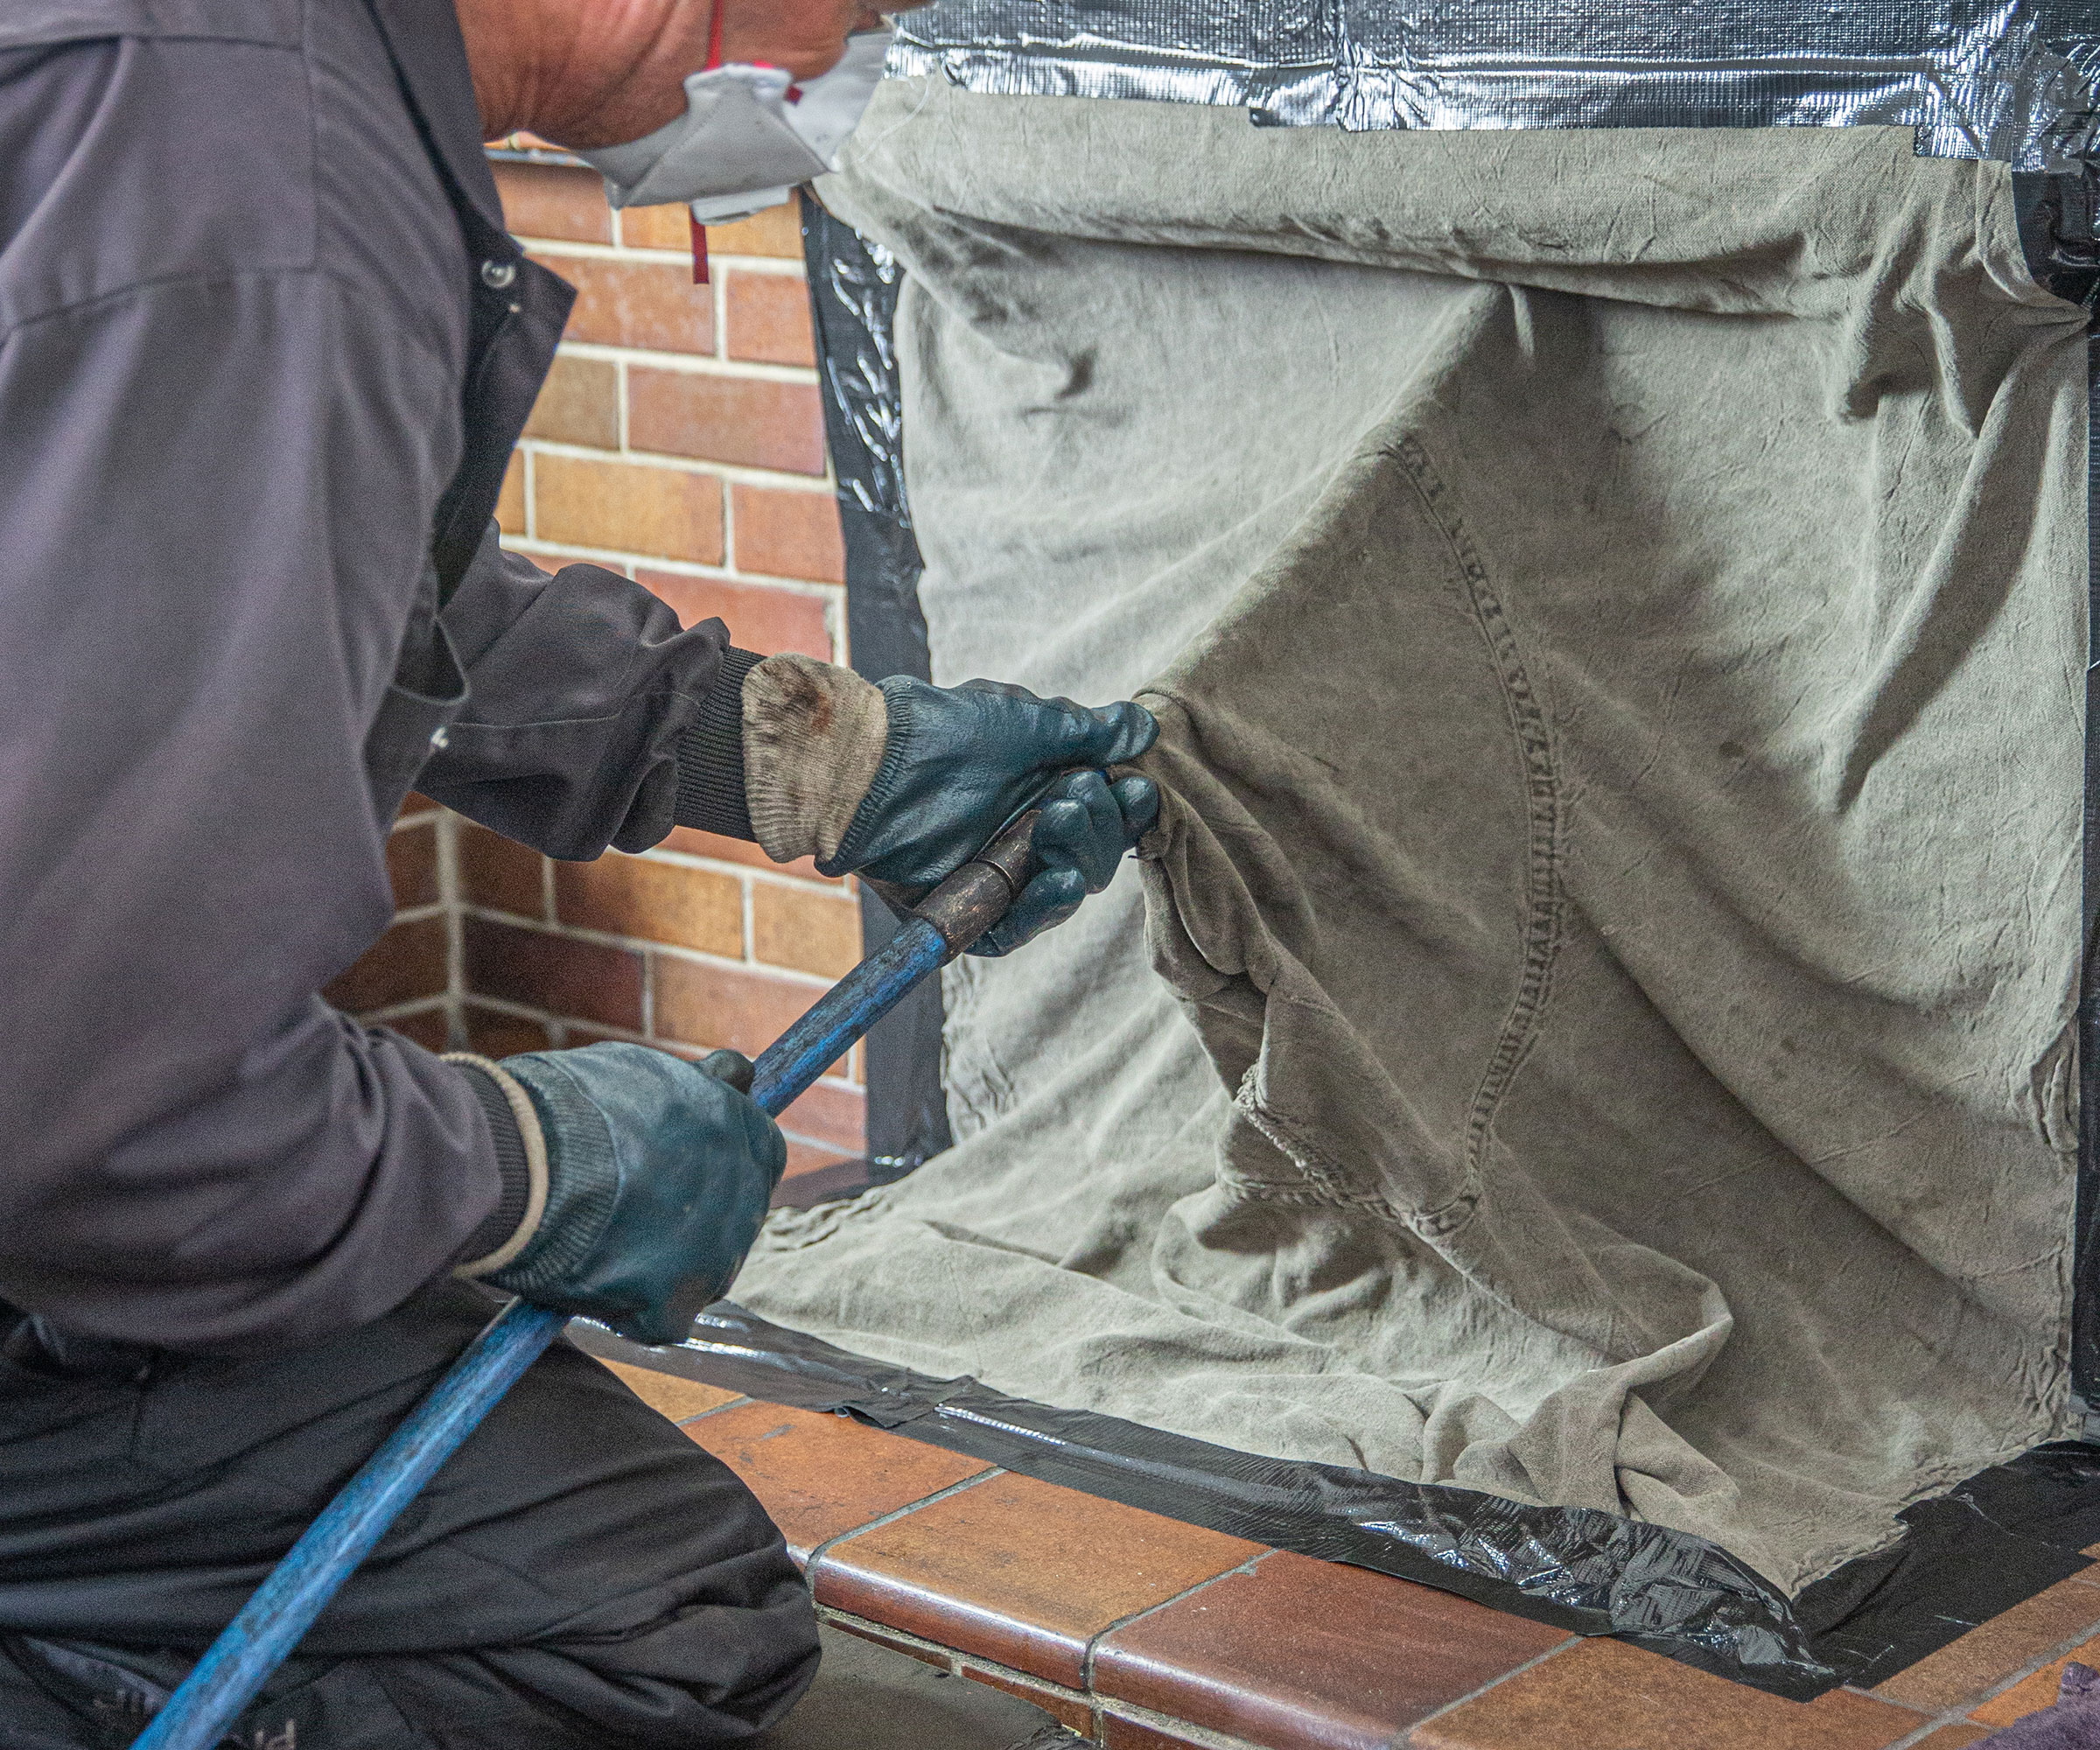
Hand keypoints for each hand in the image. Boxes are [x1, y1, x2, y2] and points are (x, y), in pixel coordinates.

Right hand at [482, 1044, 784, 1344]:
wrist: (520, 1154)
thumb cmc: (571, 1104)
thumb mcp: (652, 1071)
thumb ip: (701, 1087)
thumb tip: (734, 1075)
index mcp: (746, 1131)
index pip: (757, 1160)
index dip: (715, 1172)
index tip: (676, 1177)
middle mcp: (745, 1193)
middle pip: (732, 1224)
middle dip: (691, 1224)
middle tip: (630, 1217)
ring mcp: (715, 1252)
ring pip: (702, 1276)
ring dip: (663, 1270)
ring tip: (601, 1245)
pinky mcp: (673, 1301)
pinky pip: (663, 1321)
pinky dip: (631, 1312)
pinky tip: (594, 1283)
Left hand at [826, 679, 1160, 953]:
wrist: (878, 764)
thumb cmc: (947, 732)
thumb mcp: (1027, 724)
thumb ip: (1089, 733)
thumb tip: (1144, 727)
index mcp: (1045, 792)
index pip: (1107, 813)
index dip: (1126, 807)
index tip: (1132, 788)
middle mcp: (1028, 837)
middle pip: (1095, 854)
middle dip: (1097, 827)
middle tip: (1069, 797)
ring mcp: (1000, 876)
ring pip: (1067, 890)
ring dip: (1079, 859)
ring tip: (1059, 824)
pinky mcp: (971, 913)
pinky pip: (1019, 928)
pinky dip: (1044, 908)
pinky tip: (1059, 881)